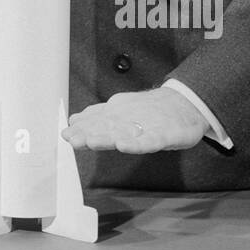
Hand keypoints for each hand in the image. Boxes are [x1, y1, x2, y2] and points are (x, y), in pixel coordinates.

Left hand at [62, 87, 206, 153]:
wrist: (184, 103)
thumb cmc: (150, 112)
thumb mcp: (123, 114)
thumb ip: (99, 119)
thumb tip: (73, 121)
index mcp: (118, 114)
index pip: (96, 121)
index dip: (81, 129)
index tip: (65, 135)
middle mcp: (129, 118)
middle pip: (107, 126)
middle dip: (89, 133)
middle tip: (73, 139)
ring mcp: (147, 126)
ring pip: (126, 132)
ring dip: (108, 137)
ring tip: (93, 141)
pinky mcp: (165, 134)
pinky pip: (151, 140)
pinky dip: (138, 143)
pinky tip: (126, 145)